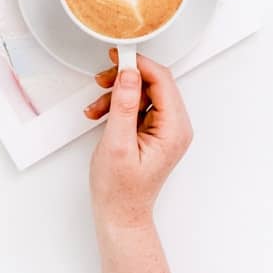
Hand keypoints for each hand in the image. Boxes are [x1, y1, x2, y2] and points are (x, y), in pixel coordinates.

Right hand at [85, 49, 193, 229]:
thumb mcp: (117, 144)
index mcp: (174, 129)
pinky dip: (119, 106)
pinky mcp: (154, 132)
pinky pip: (139, 106)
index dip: (139, 64)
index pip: (162, 81)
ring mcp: (166, 129)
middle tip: (102, 80)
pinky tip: (101, 115)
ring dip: (117, 94)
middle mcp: (175, 127)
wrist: (120, 215)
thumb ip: (124, 106)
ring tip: (96, 108)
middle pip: (154, 83)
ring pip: (144, 92)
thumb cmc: (120, 190)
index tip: (116, 56)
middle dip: (125, 79)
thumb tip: (129, 74)